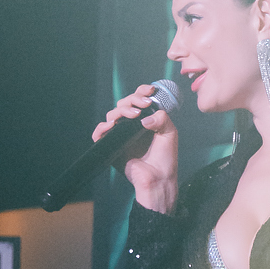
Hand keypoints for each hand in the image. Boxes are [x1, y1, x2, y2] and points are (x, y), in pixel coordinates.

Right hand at [92, 83, 177, 212]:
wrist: (158, 178)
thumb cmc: (165, 157)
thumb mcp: (169, 132)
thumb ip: (162, 118)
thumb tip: (143, 118)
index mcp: (144, 119)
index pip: (138, 99)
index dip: (141, 91)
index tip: (150, 90)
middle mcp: (130, 125)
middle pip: (124, 104)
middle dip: (133, 100)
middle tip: (144, 105)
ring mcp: (120, 135)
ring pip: (112, 115)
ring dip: (122, 111)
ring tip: (135, 116)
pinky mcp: (111, 146)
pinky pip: (99, 133)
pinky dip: (102, 127)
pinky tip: (112, 126)